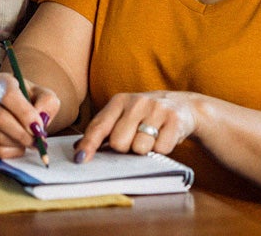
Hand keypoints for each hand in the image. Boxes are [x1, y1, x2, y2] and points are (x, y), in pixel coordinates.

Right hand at [0, 72, 59, 158]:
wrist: (23, 109)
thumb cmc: (33, 100)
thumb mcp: (45, 96)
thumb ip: (46, 104)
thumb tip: (38, 122)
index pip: (7, 95)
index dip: (24, 113)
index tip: (39, 127)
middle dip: (22, 133)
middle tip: (38, 140)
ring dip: (19, 143)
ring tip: (31, 140)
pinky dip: (13, 151)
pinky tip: (21, 144)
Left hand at [73, 91, 197, 162]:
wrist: (182, 105)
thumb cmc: (145, 115)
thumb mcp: (123, 116)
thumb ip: (102, 130)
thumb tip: (78, 149)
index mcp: (119, 101)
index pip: (99, 126)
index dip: (89, 144)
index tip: (80, 159)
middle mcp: (137, 102)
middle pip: (118, 143)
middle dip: (125, 149)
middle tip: (134, 141)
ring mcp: (156, 109)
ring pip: (140, 148)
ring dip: (144, 150)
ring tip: (151, 139)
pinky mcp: (175, 120)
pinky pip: (161, 149)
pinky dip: (161, 150)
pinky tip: (164, 137)